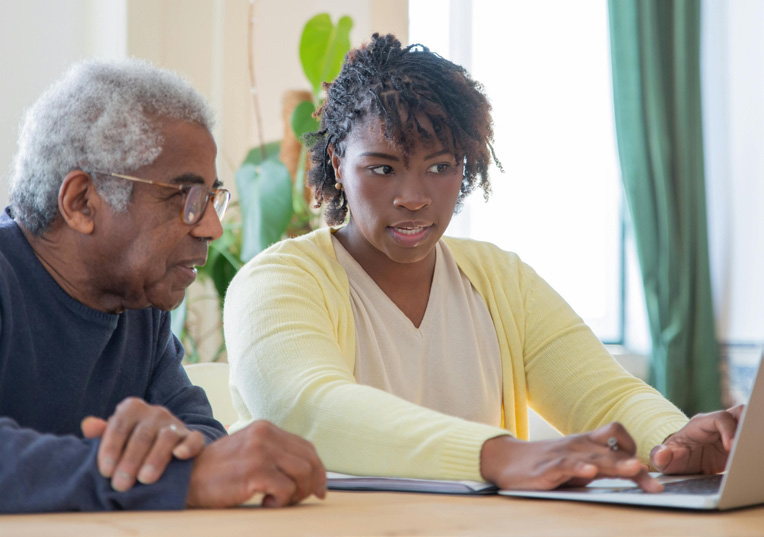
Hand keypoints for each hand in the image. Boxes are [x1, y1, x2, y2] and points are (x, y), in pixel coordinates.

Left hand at [81, 397, 204, 490]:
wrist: (164, 446)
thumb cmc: (131, 443)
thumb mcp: (115, 437)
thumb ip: (101, 433)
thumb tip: (88, 425)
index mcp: (132, 408)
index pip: (119, 426)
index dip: (111, 449)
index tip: (105, 472)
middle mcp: (155, 412)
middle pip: (141, 435)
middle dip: (130, 461)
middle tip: (121, 484)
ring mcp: (175, 423)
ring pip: (166, 437)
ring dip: (155, 459)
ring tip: (145, 479)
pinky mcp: (192, 436)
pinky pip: (194, 439)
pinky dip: (188, 446)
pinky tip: (179, 456)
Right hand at [185, 420, 326, 507]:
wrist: (188, 477)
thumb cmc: (220, 470)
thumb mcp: (249, 450)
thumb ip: (274, 454)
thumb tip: (309, 473)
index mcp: (266, 428)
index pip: (306, 447)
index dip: (318, 469)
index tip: (319, 488)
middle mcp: (265, 435)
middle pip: (309, 460)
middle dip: (312, 484)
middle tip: (301, 499)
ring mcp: (260, 451)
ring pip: (302, 474)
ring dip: (296, 493)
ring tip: (278, 500)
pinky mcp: (254, 471)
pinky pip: (286, 489)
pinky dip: (281, 501)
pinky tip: (266, 503)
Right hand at [481, 422, 662, 491]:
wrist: (506, 460)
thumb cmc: (546, 464)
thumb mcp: (578, 464)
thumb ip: (602, 466)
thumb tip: (637, 472)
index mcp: (587, 442)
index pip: (618, 435)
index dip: (634, 449)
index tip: (645, 471)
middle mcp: (579, 445)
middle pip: (614, 451)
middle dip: (636, 468)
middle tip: (655, 486)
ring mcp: (563, 455)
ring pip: (595, 457)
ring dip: (616, 464)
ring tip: (635, 469)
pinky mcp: (547, 467)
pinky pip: (566, 465)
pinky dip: (579, 468)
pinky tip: (589, 473)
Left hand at [650, 405, 744, 474]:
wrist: (680, 462)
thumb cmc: (672, 456)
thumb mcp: (663, 458)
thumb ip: (660, 456)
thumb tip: (661, 454)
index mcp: (700, 425)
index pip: (720, 418)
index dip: (728, 429)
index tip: (731, 447)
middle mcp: (717, 426)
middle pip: (739, 413)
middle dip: (748, 425)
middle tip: (748, 446)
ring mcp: (729, 434)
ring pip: (748, 424)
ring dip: (752, 434)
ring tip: (752, 452)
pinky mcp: (738, 445)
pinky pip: (750, 439)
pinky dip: (752, 446)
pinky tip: (751, 459)